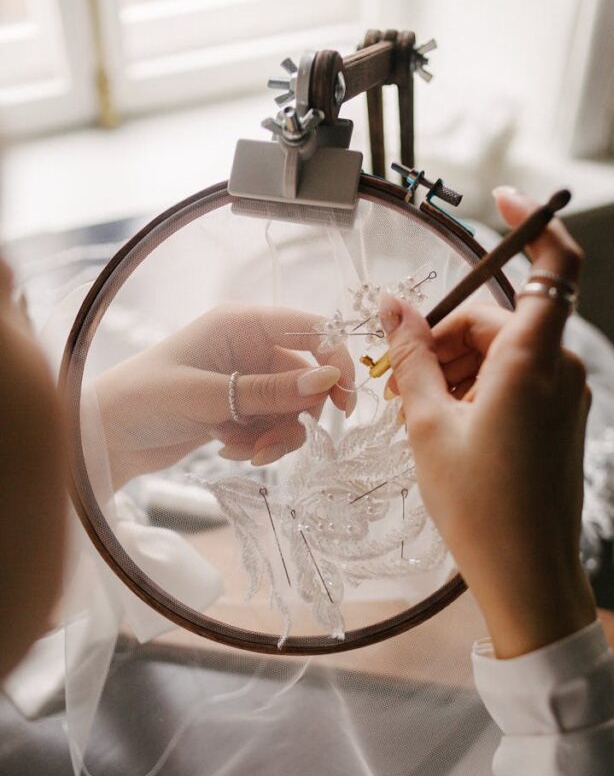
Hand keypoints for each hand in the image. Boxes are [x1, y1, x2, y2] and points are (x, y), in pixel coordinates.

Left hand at [93, 304, 354, 488]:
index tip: (343, 402)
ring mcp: (247, 380)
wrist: (106, 435)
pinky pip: (274, 428)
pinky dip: (259, 444)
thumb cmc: (144, 399)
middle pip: (308, 377)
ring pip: (293, 410)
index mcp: (242, 324)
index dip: (335, 362)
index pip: (312, 330)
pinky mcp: (241, 409)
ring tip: (244, 452)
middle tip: (276, 444)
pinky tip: (228, 449)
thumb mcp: (209, 395)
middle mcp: (250, 347)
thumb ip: (269, 391)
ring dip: (276, 437)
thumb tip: (326, 381)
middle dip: (297, 415)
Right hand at [381, 187, 595, 657]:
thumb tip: (392, 304)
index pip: (556, 264)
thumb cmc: (479, 505)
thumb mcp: (428, 425)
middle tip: (393, 378)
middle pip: (500, 321)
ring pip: (503, 354)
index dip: (534, 222)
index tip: (499, 201)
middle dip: (445, 337)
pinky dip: (476, 389)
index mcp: (534, 361)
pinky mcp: (558, 421)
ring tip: (410, 411)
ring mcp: (564, 398)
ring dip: (455, 368)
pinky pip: (515, 382)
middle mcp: (560, 370)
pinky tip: (440, 423)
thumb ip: (410, 357)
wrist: (528, 575)